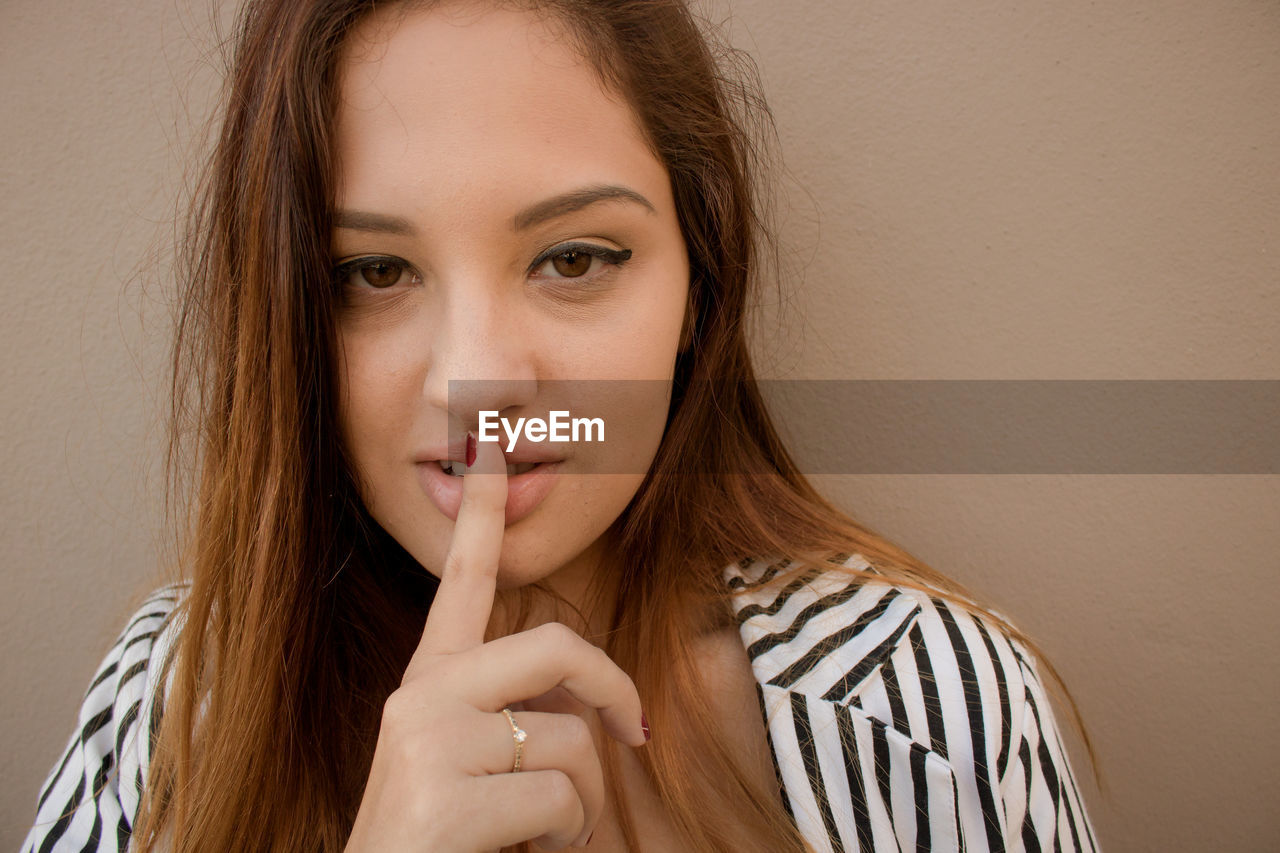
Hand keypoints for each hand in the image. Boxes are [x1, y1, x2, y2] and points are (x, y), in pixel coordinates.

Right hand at [345, 434, 648, 851]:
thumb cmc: (440, 840)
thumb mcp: (468, 763)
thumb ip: (508, 713)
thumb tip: (590, 703)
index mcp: (427, 682)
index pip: (463, 583)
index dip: (483, 515)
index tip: (491, 446)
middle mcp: (421, 696)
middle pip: (555, 646)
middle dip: (615, 688)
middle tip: (635, 732)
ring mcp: (430, 743)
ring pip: (570, 741)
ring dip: (583, 804)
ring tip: (546, 836)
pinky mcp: (446, 800)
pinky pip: (560, 798)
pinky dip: (568, 838)